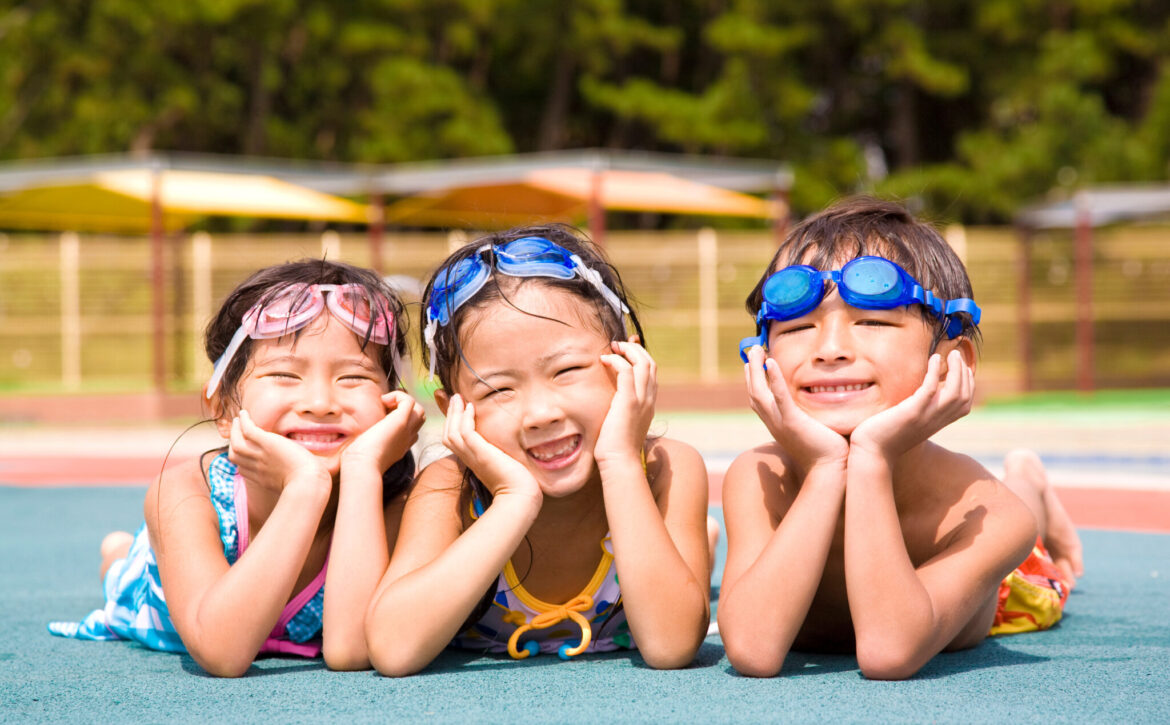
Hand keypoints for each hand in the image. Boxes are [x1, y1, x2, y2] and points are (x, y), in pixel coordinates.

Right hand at [228, 409, 329, 495]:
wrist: (308, 482)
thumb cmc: (308, 484)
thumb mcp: (292, 484)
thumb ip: (287, 479)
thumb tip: (296, 473)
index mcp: (262, 479)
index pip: (243, 469)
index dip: (240, 460)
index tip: (244, 451)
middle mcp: (257, 467)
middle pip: (235, 456)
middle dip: (233, 443)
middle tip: (236, 431)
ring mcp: (260, 455)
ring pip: (237, 443)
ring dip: (235, 430)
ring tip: (238, 419)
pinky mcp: (267, 443)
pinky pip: (248, 430)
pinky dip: (244, 421)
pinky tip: (244, 413)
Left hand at [341, 391, 425, 473]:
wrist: (362, 465)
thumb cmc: (358, 461)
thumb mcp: (368, 449)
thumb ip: (370, 440)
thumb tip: (360, 428)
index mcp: (401, 447)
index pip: (411, 430)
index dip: (399, 418)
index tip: (381, 417)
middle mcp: (407, 439)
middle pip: (418, 418)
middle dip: (404, 409)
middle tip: (385, 409)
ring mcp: (407, 430)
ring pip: (418, 409)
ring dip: (402, 402)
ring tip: (385, 405)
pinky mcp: (401, 421)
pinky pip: (408, 400)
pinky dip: (397, 395)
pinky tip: (383, 401)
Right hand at [443, 394, 541, 506]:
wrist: (521, 497)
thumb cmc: (518, 484)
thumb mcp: (505, 464)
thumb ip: (501, 454)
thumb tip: (506, 447)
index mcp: (473, 461)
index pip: (454, 441)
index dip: (453, 424)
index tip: (460, 408)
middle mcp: (469, 459)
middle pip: (448, 435)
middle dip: (449, 415)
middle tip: (454, 398)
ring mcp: (473, 456)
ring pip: (452, 432)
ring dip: (454, 413)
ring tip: (459, 398)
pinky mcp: (481, 454)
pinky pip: (465, 432)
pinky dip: (465, 418)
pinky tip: (471, 407)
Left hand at [595, 341, 656, 465]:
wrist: (619, 461)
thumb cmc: (616, 448)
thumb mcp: (622, 425)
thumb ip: (622, 411)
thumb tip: (613, 405)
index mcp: (649, 404)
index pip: (651, 373)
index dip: (640, 357)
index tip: (626, 350)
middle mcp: (649, 399)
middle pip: (650, 363)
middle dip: (635, 349)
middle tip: (617, 345)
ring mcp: (641, 399)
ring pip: (642, 363)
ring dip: (627, 350)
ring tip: (612, 347)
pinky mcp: (629, 401)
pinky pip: (626, 371)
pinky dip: (616, 361)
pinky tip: (604, 360)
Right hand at [743, 345, 848, 470]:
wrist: (831, 472)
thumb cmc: (826, 455)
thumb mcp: (812, 434)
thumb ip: (809, 422)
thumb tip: (815, 416)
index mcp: (777, 426)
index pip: (759, 401)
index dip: (753, 381)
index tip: (752, 364)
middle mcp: (774, 423)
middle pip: (754, 393)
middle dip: (751, 370)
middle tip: (751, 349)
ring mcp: (781, 422)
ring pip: (760, 392)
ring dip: (756, 369)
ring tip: (755, 350)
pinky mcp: (793, 421)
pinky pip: (779, 397)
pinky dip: (773, 379)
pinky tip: (770, 362)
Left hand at [850, 349, 974, 459]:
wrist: (872, 451)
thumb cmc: (886, 435)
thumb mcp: (910, 421)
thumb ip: (921, 410)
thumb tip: (923, 394)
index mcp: (938, 423)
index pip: (965, 403)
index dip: (968, 383)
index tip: (962, 366)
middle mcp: (936, 420)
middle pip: (964, 395)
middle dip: (965, 372)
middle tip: (957, 354)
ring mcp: (926, 416)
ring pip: (954, 391)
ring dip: (956, 369)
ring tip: (951, 354)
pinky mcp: (912, 412)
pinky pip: (931, 388)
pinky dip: (935, 371)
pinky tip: (933, 358)